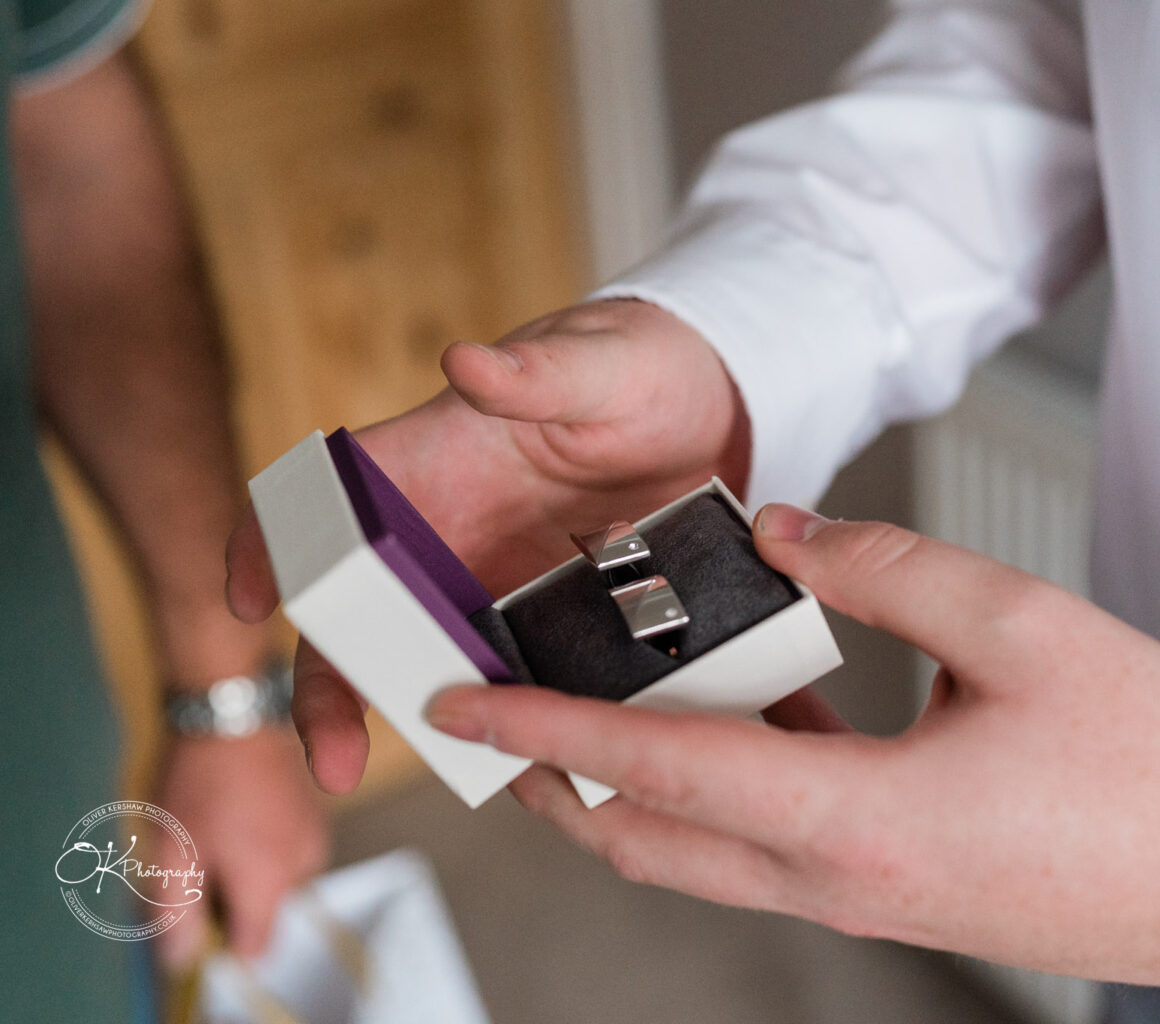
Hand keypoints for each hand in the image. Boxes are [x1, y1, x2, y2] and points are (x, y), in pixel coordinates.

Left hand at [152, 728, 327, 967]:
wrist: (234, 711)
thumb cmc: (201, 782)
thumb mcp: (173, 853)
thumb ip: (179, 913)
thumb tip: (182, 957)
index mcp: (271, 881)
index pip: (257, 946)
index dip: (222, 942)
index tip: (195, 914)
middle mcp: (304, 863)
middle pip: (266, 910)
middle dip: (231, 898)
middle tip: (194, 862)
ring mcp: (314, 834)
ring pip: (276, 877)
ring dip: (246, 869)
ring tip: (213, 831)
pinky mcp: (313, 812)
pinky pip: (287, 848)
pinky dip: (262, 843)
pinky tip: (234, 812)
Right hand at [225, 300, 747, 793]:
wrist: (713, 410)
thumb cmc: (636, 363)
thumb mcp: (599, 362)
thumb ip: (538, 372)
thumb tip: (467, 360)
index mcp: (429, 462)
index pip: (323, 501)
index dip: (271, 544)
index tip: (250, 599)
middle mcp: (446, 534)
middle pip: (362, 617)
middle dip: (334, 689)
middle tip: (337, 756)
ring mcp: (497, 586)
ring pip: (438, 666)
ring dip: (433, 724)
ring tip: (458, 775)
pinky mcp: (554, 622)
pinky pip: (521, 683)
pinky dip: (521, 724)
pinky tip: (541, 768)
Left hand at [424, 506, 1159, 993]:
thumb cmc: (1153, 761)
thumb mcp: (1023, 622)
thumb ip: (888, 564)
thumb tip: (787, 532)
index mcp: (858, 818)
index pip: (656, 769)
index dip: (545, 731)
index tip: (460, 707)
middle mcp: (840, 882)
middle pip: (646, 843)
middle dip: (554, 782)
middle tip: (498, 716)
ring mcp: (864, 904)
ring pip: (698, 859)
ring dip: (628, 794)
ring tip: (591, 714)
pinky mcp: (895, 897)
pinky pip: (767, 852)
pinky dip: (718, 795)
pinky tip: (739, 721)